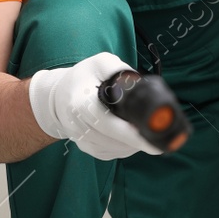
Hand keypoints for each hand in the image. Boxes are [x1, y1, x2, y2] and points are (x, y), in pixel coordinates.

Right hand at [27, 52, 164, 160]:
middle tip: (161, 143)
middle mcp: (78, 125)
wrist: (58, 95)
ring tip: (148, 137)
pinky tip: (133, 140)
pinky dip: (124, 149)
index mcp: (81, 104)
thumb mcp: (99, 64)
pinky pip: (110, 153)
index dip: (129, 134)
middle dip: (137, 142)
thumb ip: (117, 70)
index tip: (150, 139)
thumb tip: (136, 81)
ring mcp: (81, 139)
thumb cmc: (83, 77)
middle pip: (112, 140)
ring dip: (132, 146)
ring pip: (113, 149)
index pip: (107, 123)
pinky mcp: (86, 147)